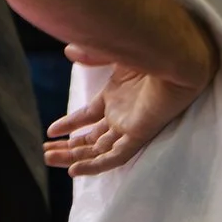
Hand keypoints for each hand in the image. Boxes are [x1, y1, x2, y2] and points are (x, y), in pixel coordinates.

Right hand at [46, 39, 217, 176]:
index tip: (51, 132)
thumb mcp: (113, 51)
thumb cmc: (150, 51)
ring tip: (49, 160)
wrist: (175, 56)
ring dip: (74, 157)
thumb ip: (91, 55)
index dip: (68, 125)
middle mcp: (120, 114)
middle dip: (68, 146)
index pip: (86, 116)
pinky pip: (116, 156)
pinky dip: (95, 165)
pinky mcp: (139, 134)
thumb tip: (69, 52)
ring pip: (98, 149)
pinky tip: (75, 170)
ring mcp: (129, 125)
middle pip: (90, 137)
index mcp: (114, 96)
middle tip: (46, 153)